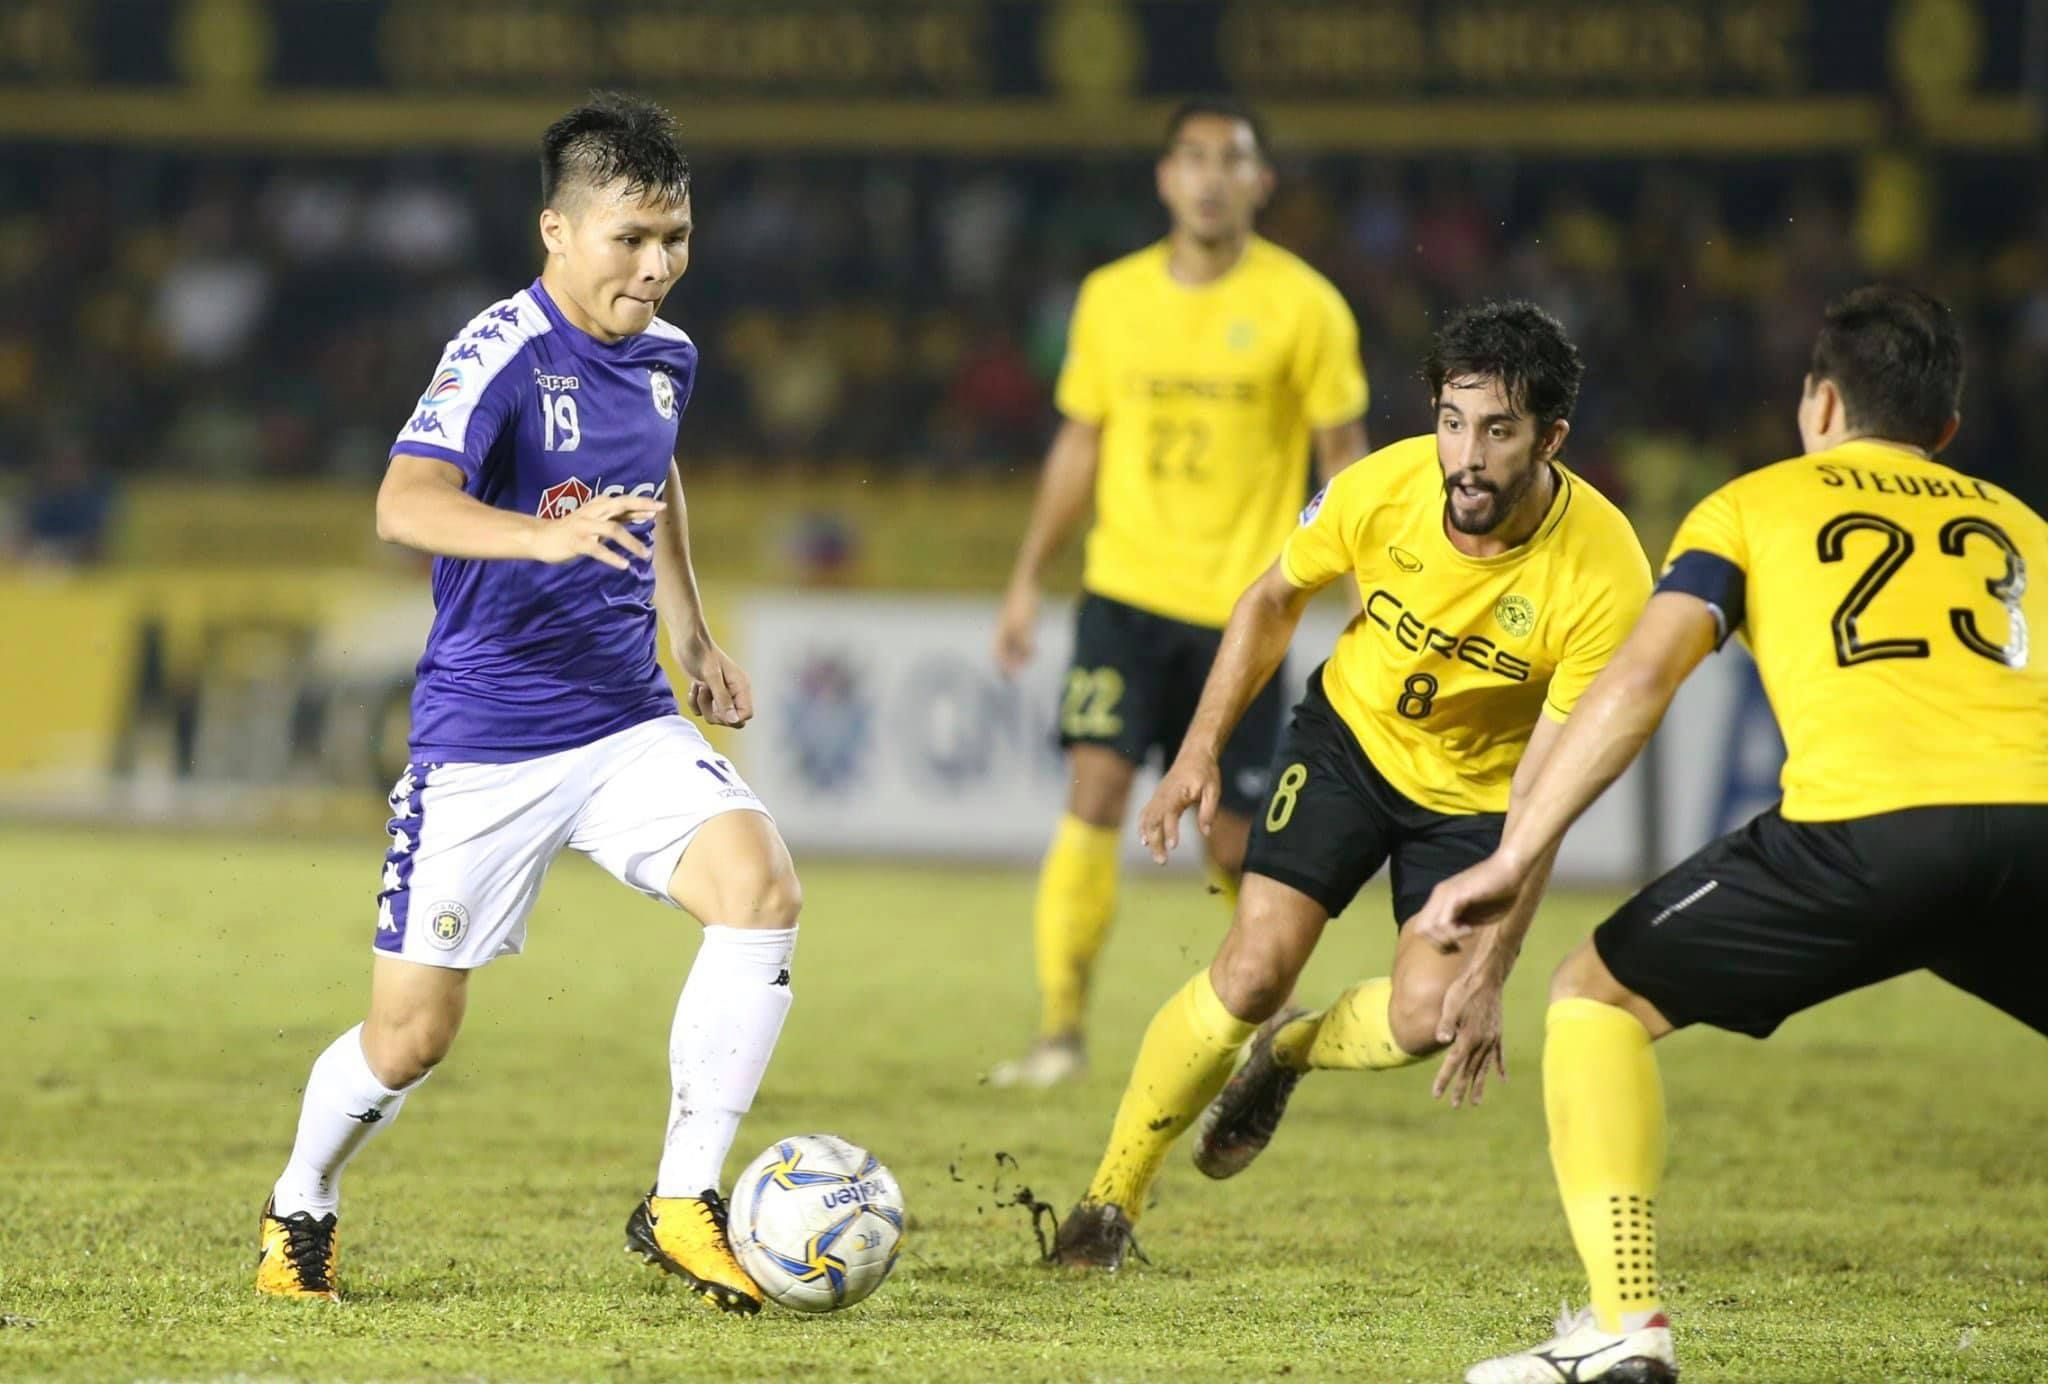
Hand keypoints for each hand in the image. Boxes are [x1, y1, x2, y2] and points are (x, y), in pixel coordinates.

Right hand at [529, 495, 663, 570]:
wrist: (541, 537)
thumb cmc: (572, 529)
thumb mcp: (596, 519)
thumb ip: (617, 517)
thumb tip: (643, 514)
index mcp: (597, 506)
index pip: (623, 501)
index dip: (642, 503)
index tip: (660, 506)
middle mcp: (592, 512)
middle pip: (620, 505)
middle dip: (640, 506)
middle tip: (659, 511)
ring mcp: (584, 526)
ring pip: (612, 529)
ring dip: (631, 542)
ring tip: (646, 554)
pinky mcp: (577, 542)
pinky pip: (597, 549)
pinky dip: (611, 557)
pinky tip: (623, 565)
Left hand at [678, 640, 753, 728]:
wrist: (686, 640)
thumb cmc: (701, 654)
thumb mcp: (711, 677)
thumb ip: (723, 700)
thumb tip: (734, 721)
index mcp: (741, 686)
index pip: (746, 714)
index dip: (732, 717)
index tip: (717, 708)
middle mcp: (734, 692)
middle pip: (730, 720)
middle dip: (715, 713)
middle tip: (706, 694)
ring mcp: (720, 694)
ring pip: (715, 717)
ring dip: (703, 706)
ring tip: (699, 687)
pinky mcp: (708, 694)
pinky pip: (702, 711)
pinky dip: (694, 703)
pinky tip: (694, 687)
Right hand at [993, 579, 1037, 675]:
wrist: (1028, 582)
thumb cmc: (1025, 603)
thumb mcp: (1026, 625)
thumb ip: (1026, 643)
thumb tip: (1028, 657)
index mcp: (1002, 632)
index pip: (997, 655)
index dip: (1002, 668)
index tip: (1010, 679)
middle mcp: (1004, 630)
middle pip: (1002, 652)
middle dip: (1008, 665)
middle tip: (1014, 677)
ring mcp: (1011, 624)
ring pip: (1011, 646)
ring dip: (1017, 657)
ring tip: (1028, 663)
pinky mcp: (1020, 620)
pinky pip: (1019, 639)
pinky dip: (1024, 648)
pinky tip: (1035, 650)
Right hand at [1137, 753, 1220, 864]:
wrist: (1194, 754)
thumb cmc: (1205, 772)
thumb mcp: (1213, 790)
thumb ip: (1208, 811)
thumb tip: (1206, 832)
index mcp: (1178, 792)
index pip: (1170, 814)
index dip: (1170, 831)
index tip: (1173, 847)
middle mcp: (1163, 795)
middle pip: (1154, 821)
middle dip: (1156, 842)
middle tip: (1162, 861)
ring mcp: (1158, 796)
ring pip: (1148, 820)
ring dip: (1150, 839)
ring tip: (1156, 857)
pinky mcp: (1157, 797)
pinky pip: (1145, 813)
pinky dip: (1143, 827)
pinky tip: (1145, 841)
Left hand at [1409, 852, 1528, 952]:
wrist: (1510, 868)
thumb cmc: (1500, 891)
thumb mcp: (1477, 913)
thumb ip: (1462, 923)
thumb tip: (1453, 939)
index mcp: (1441, 900)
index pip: (1423, 928)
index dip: (1437, 943)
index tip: (1457, 946)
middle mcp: (1438, 896)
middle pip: (1420, 930)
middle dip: (1439, 944)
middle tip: (1459, 945)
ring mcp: (1445, 894)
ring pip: (1427, 928)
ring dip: (1447, 939)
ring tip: (1468, 933)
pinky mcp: (1456, 894)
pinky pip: (1443, 922)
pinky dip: (1455, 932)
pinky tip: (1471, 929)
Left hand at [1430, 961, 1506, 1108]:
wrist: (1486, 978)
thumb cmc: (1464, 990)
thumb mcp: (1450, 1005)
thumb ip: (1446, 1024)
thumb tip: (1441, 1040)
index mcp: (1468, 1037)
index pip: (1453, 1064)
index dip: (1444, 1079)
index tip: (1436, 1095)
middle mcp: (1482, 1042)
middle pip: (1469, 1071)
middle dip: (1460, 1088)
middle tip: (1454, 1105)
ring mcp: (1492, 1039)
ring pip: (1484, 1068)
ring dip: (1478, 1084)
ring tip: (1475, 1102)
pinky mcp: (1497, 1034)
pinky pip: (1498, 1056)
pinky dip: (1499, 1068)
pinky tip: (1502, 1080)